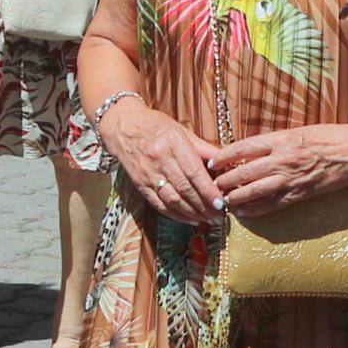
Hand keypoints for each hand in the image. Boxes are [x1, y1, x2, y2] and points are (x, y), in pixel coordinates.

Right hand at [106, 101, 222, 221]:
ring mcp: (148, 174)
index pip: (194, 172)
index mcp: (173, 143)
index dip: (208, 191)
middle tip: (219, 216)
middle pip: (184, 188)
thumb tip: (224, 162)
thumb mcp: (181, 131)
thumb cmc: (155, 127)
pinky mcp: (140, 185)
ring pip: (172, 200)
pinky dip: (176, 215)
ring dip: (192, 213)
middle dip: (204, 206)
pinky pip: (159, 204)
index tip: (221, 203)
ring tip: (208, 220)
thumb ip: (203, 148)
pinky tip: (190, 219)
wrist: (122, 127)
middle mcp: (160, 159)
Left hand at [209, 121, 347, 212]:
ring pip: (253, 191)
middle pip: (243, 172)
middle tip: (212, 185)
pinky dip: (255, 209)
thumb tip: (250, 151)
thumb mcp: (299, 131)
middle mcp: (282, 159)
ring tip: (223, 200)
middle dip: (224, 180)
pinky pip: (272, 204)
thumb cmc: (330, 137)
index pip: (242, 148)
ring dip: (235, 197)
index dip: (222, 157)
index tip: (211, 162)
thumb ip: (275, 142)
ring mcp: (291, 178)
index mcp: (280, 139)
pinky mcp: (300, 194)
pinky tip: (244, 211)